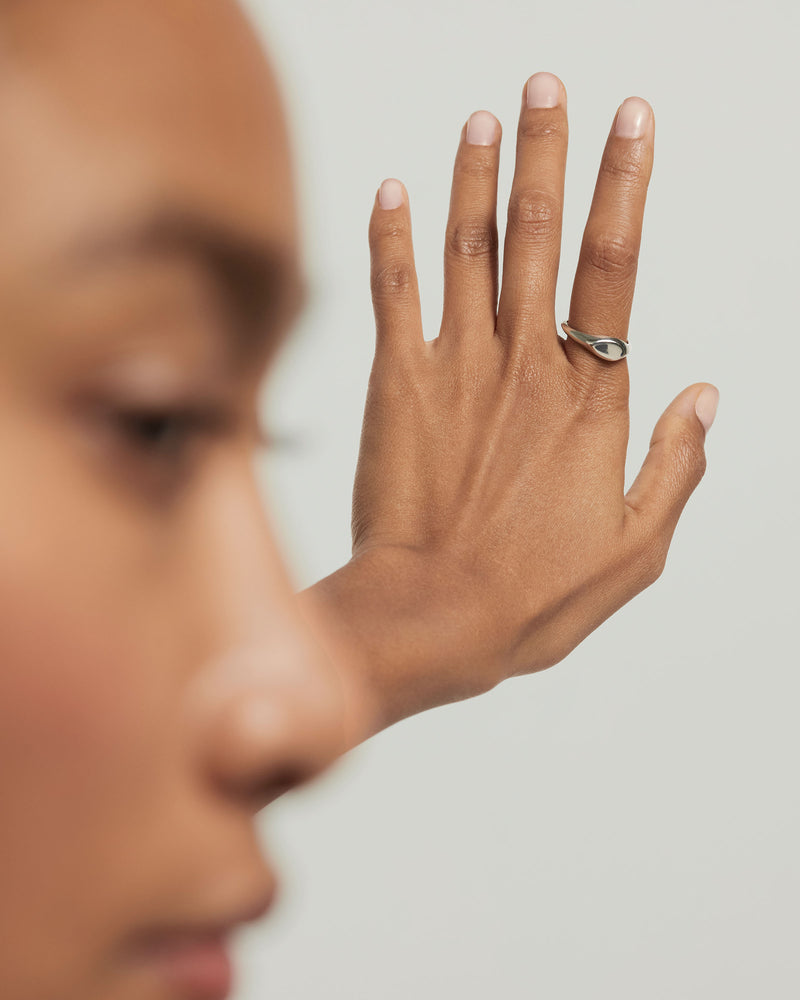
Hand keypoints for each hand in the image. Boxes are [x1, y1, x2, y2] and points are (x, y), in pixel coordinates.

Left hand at [299, 74, 717, 737]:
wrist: (433, 621)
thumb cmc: (536, 598)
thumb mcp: (638, 551)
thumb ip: (676, 467)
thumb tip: (707, 397)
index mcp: (589, 401)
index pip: (614, 268)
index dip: (624, 187)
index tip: (632, 120)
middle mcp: (525, 369)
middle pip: (540, 237)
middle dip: (548, 151)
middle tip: (550, 82)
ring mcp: (456, 371)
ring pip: (469, 251)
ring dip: (477, 176)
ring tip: (487, 114)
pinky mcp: (397, 388)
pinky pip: (392, 296)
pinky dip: (390, 238)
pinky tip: (391, 187)